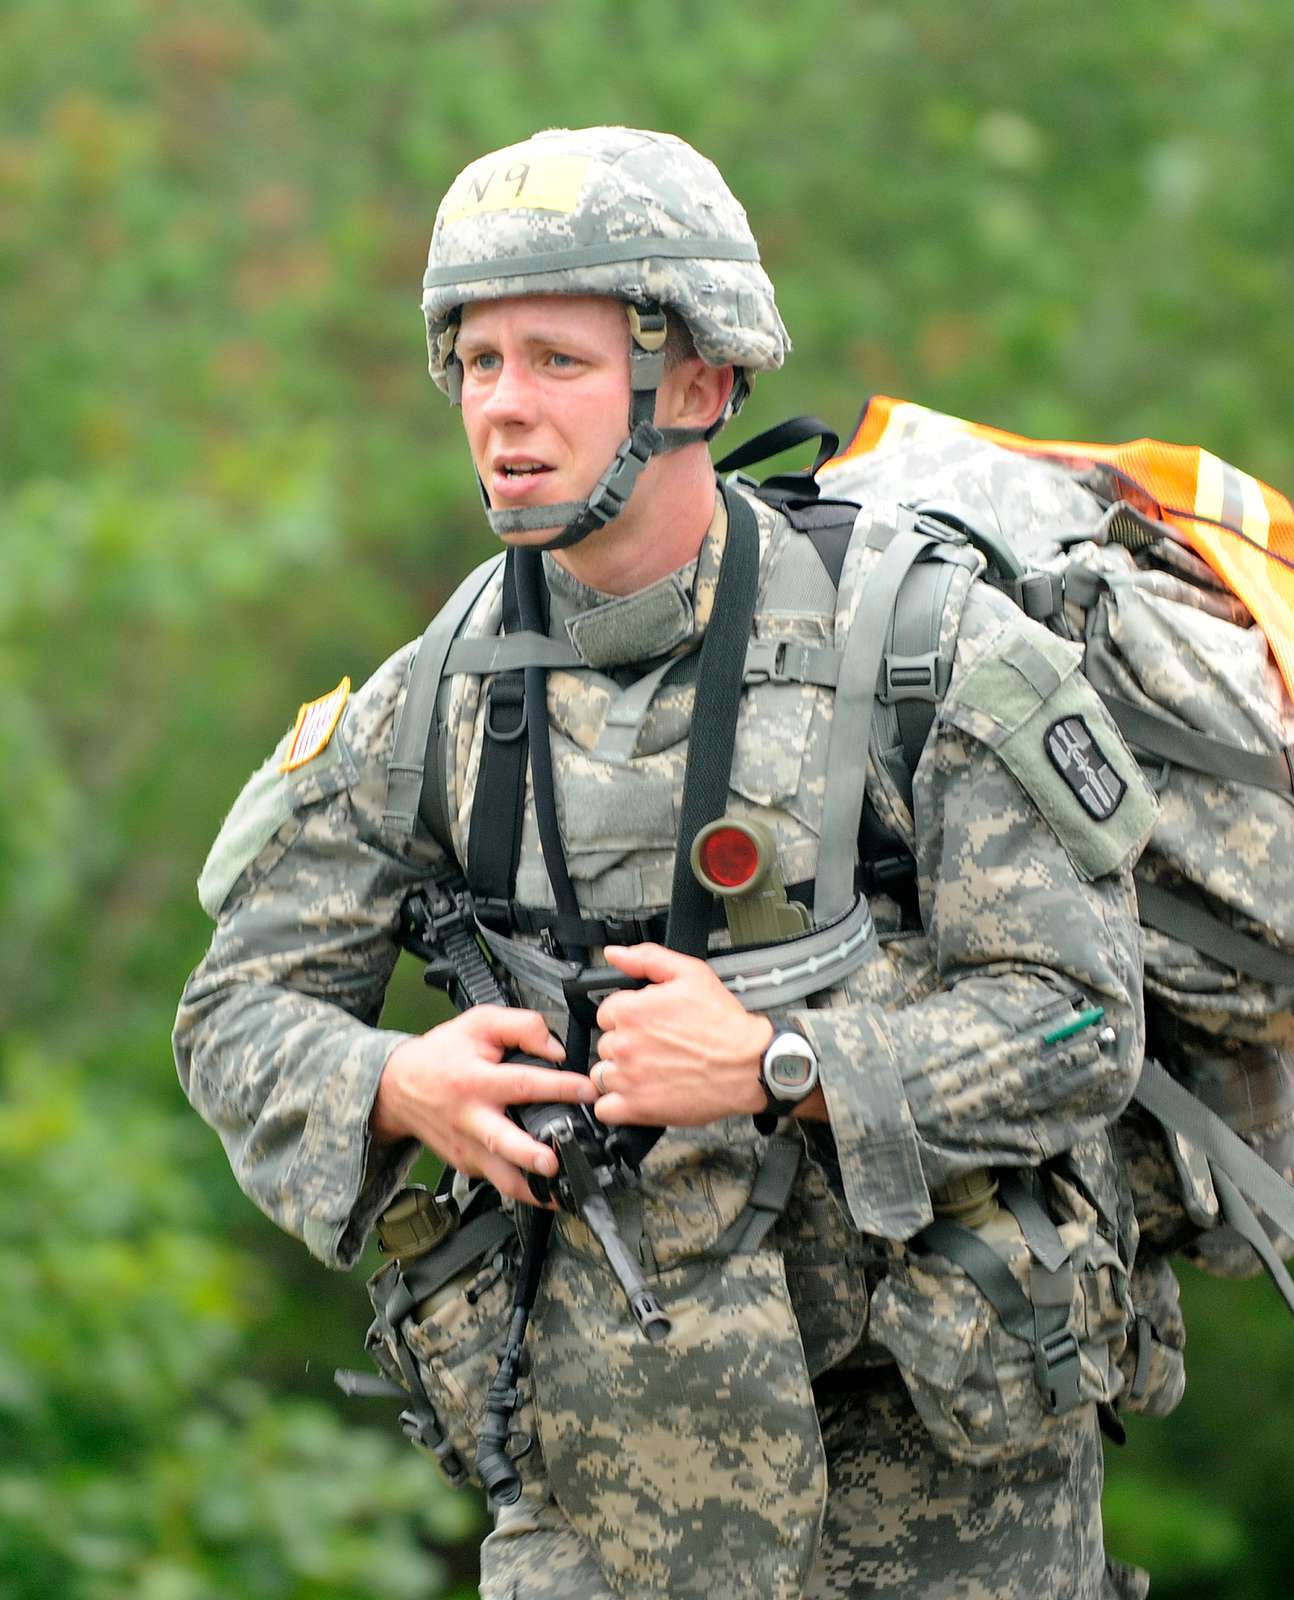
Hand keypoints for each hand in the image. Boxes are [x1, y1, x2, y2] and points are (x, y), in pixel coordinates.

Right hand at [370, 1006, 596, 1207]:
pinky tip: (543, 1187)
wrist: (397, 1087)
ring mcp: (467, 1146)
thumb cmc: (441, 1055)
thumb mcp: (478, 1023)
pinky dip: (520, 1187)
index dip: (559, 1087)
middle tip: (554, 1162)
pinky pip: (495, 1181)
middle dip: (530, 1155)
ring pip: (499, 1177)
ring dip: (530, 1189)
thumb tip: (556, 1049)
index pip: (522, 1083)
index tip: (587, 1092)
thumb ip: (521, 1027)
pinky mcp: (465, 1165)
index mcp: (476, 1080)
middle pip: (503, 1142)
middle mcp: (471, 1118)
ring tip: (558, 1194)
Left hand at [590, 944, 773, 1127]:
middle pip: (605, 1044)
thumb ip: (647, 959)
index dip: (627, 1017)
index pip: (606, 1013)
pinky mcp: (637, 1108)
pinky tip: (636, 1095)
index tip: (646, 1024)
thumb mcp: (691, 973)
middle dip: (626, 1044)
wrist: (749, 1065)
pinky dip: (615, 1105)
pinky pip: (604, 1109)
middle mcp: (624, 1044)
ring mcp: (628, 1078)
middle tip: (654, 1048)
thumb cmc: (724, 1024)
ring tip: (648, 1072)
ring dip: (619, 1074)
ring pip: (602, 1075)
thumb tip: (616, 954)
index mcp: (631, 1011)